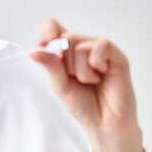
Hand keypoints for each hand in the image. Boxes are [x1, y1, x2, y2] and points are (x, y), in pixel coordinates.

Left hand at [29, 18, 144, 151]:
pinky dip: (95, 64)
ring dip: (80, 69)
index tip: (42, 45)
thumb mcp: (59, 85)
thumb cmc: (81, 104)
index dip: (47, 33)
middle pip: (65, 37)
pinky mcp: (116, 55)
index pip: (53, 28)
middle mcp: (83, 47)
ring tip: (90, 81)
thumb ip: (50, 65)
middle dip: (65, 62)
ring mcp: (101, 50)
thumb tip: (34, 50)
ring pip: (80, 44)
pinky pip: (100, 45)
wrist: (102, 123)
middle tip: (75, 79)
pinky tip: (101, 76)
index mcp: (66, 52)